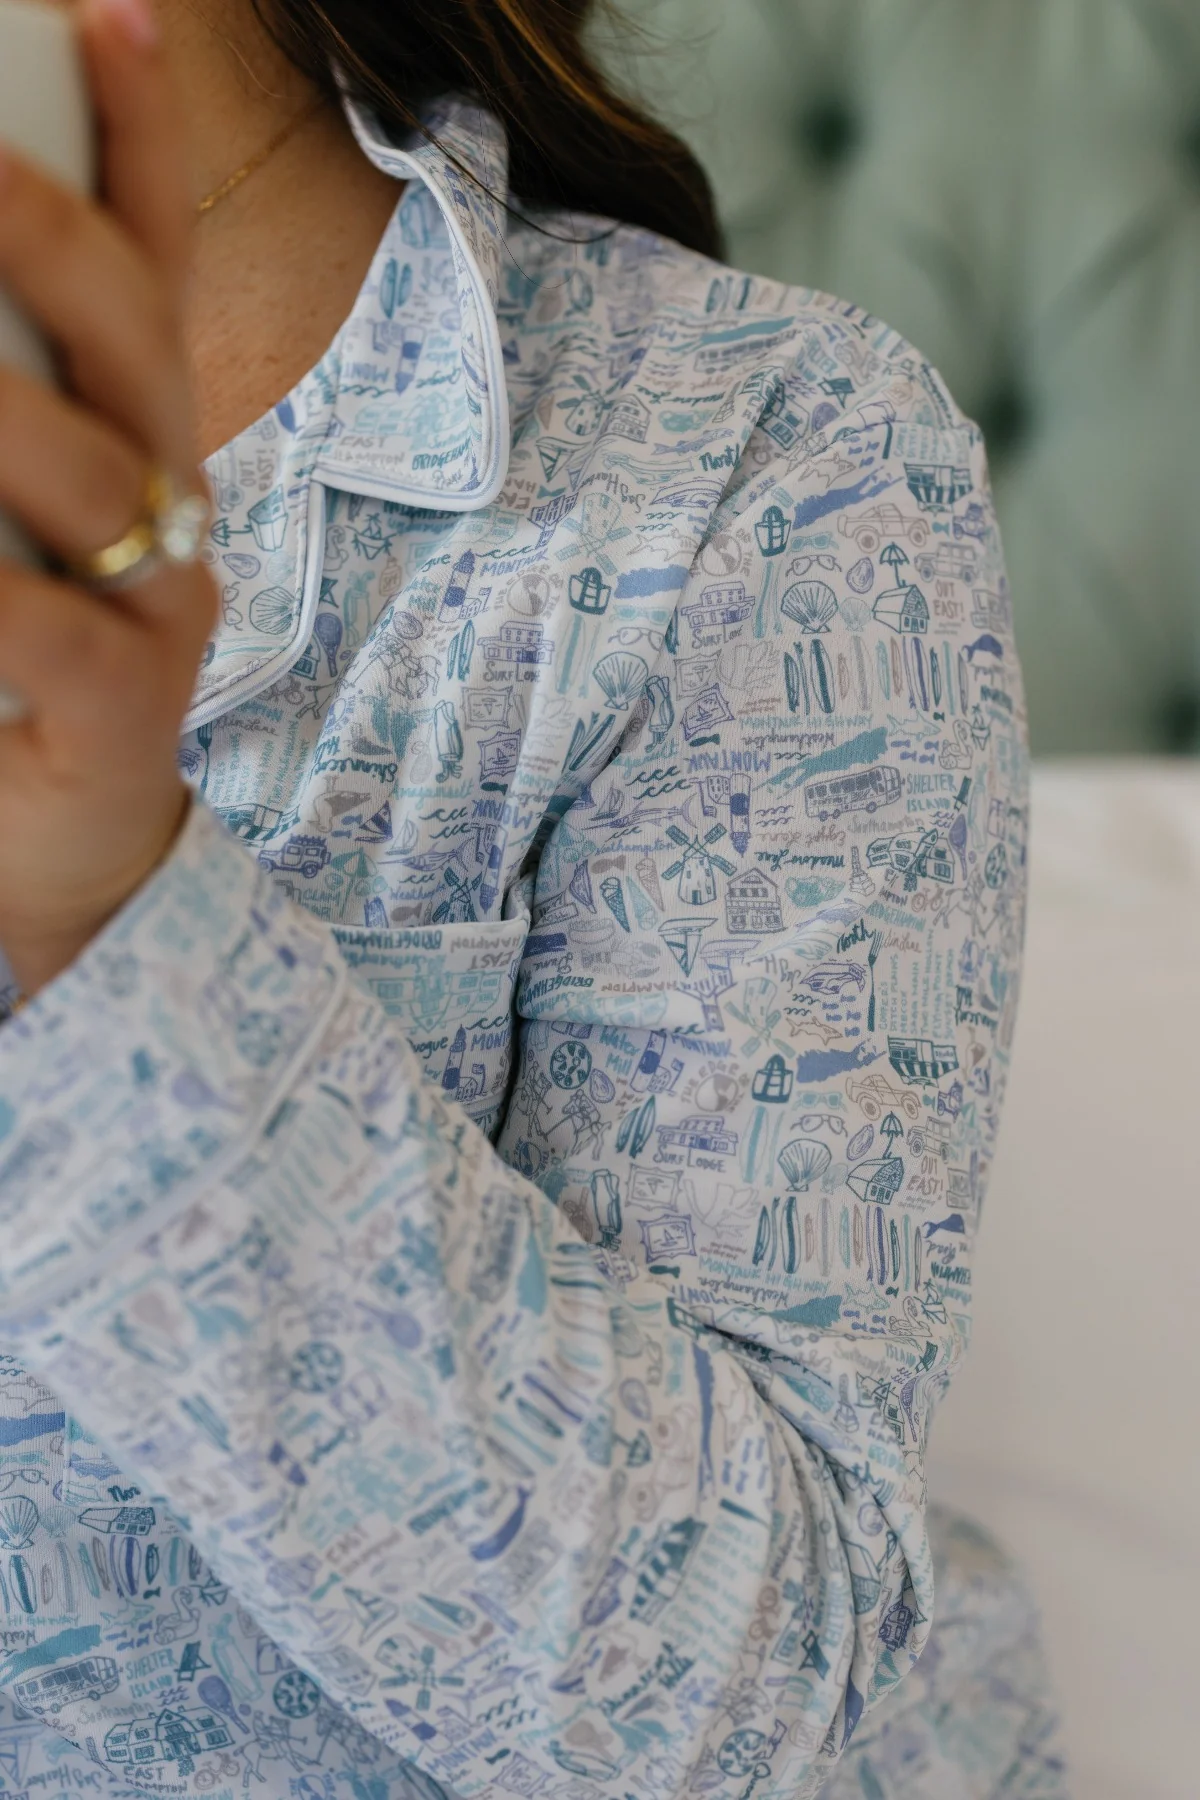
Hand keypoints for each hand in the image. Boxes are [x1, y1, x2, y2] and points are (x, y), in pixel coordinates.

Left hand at [0, 0, 215, 1000]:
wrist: (65, 859)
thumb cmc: (12, 669)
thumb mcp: (4, 523)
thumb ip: (2, 408)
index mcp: (141, 439)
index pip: (152, 264)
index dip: (139, 136)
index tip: (109, 6)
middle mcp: (170, 502)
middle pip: (128, 334)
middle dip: (37, 226)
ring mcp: (160, 605)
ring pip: (78, 468)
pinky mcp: (122, 708)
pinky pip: (32, 622)